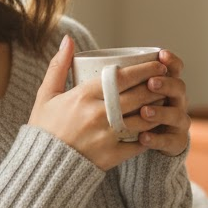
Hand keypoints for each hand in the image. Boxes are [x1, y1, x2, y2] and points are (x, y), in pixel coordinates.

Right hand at [29, 36, 164, 170]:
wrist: (41, 168)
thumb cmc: (45, 129)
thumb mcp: (46, 95)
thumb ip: (58, 66)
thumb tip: (67, 39)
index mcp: (82, 96)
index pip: (122, 77)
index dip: (144, 69)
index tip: (156, 64)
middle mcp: (97, 114)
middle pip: (138, 95)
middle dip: (156, 86)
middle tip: (166, 80)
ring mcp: (106, 136)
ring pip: (143, 118)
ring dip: (157, 108)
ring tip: (164, 101)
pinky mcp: (112, 156)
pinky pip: (139, 143)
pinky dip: (150, 134)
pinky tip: (155, 127)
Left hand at [135, 48, 190, 156]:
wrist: (150, 138)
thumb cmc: (134, 109)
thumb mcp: (130, 92)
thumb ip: (126, 79)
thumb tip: (101, 61)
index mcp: (168, 84)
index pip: (175, 68)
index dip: (171, 61)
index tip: (162, 55)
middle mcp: (177, 100)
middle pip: (179, 88)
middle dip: (166, 84)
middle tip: (151, 83)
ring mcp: (178, 122)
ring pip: (176, 115)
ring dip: (160, 112)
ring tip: (144, 112)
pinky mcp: (176, 141)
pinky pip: (169, 140)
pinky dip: (156, 139)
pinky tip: (143, 138)